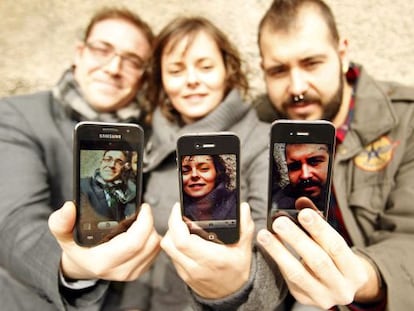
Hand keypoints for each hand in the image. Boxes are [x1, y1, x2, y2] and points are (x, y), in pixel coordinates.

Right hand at [48, 201, 160, 280]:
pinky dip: (153, 239)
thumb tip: (69, 208)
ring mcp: (131, 273)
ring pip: (155, 248)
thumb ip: (61, 222)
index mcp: (103, 262)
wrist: (82, 265)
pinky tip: (143, 232)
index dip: (144, 222)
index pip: (135, 242)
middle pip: (149, 243)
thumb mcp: (63, 234)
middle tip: (143, 211)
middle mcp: (119, 271)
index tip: (142, 207)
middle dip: (150, 223)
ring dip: (152, 231)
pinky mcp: (139, 272)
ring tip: (142, 221)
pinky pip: (155, 252)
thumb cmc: (77, 247)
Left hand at [161, 202, 254, 298]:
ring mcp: (187, 272)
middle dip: (172, 223)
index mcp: (211, 259)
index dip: (176, 222)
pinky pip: (171, 254)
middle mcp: (196, 266)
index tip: (179, 209)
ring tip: (181, 223)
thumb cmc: (237, 270)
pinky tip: (183, 236)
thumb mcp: (245, 248)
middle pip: (170, 242)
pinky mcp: (182, 274)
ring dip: (171, 233)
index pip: (183, 240)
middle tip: (179, 213)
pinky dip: (173, 243)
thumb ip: (244, 226)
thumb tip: (243, 208)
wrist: (232, 295)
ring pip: (167, 248)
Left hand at [257, 197, 383, 308]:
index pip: (337, 246)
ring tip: (264, 235)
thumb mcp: (333, 242)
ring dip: (279, 252)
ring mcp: (323, 297)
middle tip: (279, 222)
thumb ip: (318, 221)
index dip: (319, 228)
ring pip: (298, 274)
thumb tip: (301, 201)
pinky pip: (289, 279)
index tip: (303, 212)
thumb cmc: (335, 257)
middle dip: (296, 239)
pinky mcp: (304, 299)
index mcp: (354, 271)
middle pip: (317, 261)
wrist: (339, 286)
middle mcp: (342, 288)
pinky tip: (269, 247)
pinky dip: (277, 261)